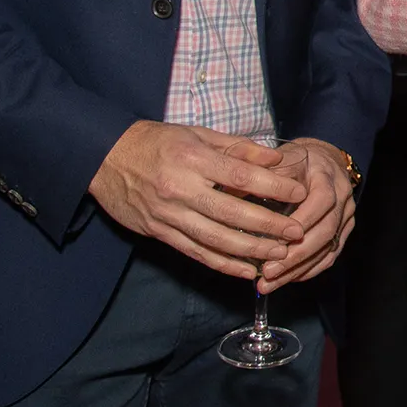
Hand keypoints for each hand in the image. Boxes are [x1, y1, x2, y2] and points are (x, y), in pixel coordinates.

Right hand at [88, 121, 306, 280]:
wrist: (106, 158)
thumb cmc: (157, 142)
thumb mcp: (198, 134)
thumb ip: (238, 147)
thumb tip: (276, 158)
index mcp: (194, 160)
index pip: (242, 176)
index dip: (274, 186)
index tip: (300, 192)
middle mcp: (181, 189)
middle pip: (232, 213)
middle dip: (269, 226)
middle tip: (297, 233)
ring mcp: (169, 215)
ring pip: (216, 240)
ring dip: (251, 252)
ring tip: (279, 256)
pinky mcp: (159, 233)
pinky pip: (196, 253)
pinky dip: (223, 265)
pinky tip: (246, 272)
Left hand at [257, 137, 357, 291]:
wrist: (322, 161)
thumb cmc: (296, 161)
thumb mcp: (279, 159)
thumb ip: (260, 174)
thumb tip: (227, 193)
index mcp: (327, 177)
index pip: (321, 201)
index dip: (301, 222)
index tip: (275, 241)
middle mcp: (342, 198)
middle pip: (326, 231)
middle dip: (296, 255)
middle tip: (267, 271)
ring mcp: (346, 217)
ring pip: (328, 249)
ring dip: (298, 269)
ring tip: (269, 283)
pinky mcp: (343, 232)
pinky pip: (330, 256)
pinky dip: (308, 270)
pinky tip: (286, 278)